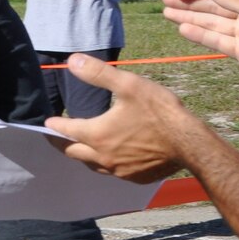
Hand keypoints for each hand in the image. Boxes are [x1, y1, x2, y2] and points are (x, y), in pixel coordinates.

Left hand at [45, 55, 195, 181]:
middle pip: (72, 153)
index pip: (66, 130)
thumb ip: (98, 73)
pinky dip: (105, 163)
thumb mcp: (129, 85)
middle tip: (56, 137)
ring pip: (91, 165)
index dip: (55, 125)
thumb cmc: (160, 112)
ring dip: (83, 155)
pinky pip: (112, 172)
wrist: (190, 143)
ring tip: (81, 145)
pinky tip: (111, 155)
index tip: (48, 122)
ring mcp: (119, 170)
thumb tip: (72, 61)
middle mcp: (103, 157)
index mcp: (97, 135)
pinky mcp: (134, 178)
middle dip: (61, 144)